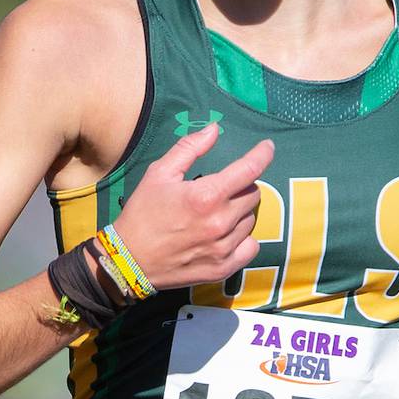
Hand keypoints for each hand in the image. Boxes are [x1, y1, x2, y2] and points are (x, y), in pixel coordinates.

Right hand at [112, 122, 274, 292]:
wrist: (129, 260)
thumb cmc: (143, 213)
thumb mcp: (159, 173)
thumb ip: (190, 148)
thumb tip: (215, 129)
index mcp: (206, 195)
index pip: (249, 169)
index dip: (263, 154)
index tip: (268, 147)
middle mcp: (220, 222)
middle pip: (253, 195)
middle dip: (242, 186)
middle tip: (221, 189)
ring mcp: (223, 248)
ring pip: (250, 220)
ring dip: (240, 212)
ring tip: (217, 213)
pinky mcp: (223, 268)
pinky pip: (250, 247)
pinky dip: (243, 239)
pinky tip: (226, 235)